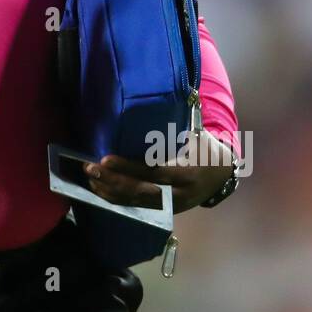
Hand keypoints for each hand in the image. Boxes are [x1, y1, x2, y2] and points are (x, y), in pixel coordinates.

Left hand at [84, 130, 235, 213]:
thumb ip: (177, 125)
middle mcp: (179, 194)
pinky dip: (117, 199)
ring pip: (136, 203)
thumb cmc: (205, 148)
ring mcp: (171, 206)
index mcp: (188, 173)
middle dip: (112, 181)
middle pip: (141, 192)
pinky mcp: (164, 211)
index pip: (154, 172)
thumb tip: (156, 100)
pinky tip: (100, 190)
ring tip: (90, 177)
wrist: (222, 174)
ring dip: (109, 191)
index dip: (129, 168)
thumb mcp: (197, 136)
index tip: (106, 158)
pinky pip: (137, 207)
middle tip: (90, 168)